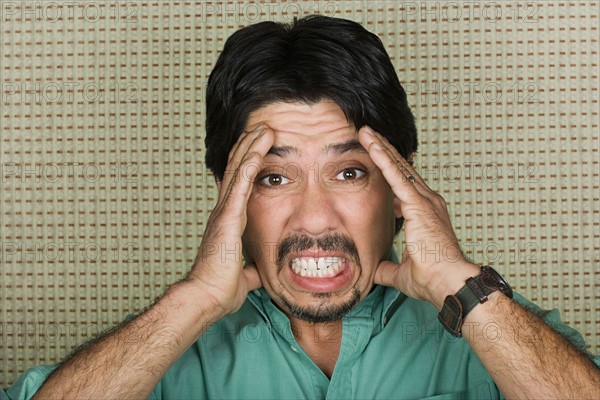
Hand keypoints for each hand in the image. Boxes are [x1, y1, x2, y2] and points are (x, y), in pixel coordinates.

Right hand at [186, 124, 273, 314]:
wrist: (207, 298)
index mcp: (227, 221)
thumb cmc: (220, 288)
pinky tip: (259, 148)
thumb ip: (251, 268)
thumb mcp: (243, 275)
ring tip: (265, 129)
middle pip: (236, 171)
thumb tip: (258, 272)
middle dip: (249, 148)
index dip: (246, 165)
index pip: (237, 186)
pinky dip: (250, 164)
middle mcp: (223, 211)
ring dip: (251, 147)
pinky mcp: (228, 217)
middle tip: (262, 129)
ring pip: (238, 170)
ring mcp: (223, 212)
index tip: (257, 149)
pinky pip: (240, 184)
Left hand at [358, 126, 478, 308]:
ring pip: (397, 166)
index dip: (389, 172)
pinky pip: (396, 175)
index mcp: (425, 214)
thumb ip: (386, 268)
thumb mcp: (401, 272)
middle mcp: (428, 202)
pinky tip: (370, 144)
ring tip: (365, 132)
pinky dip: (382, 159)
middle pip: (401, 169)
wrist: (447, 282)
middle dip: (384, 151)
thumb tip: (374, 271)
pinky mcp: (418, 203)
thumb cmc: (430, 278)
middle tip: (368, 135)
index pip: (403, 186)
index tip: (375, 160)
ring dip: (380, 148)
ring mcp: (424, 200)